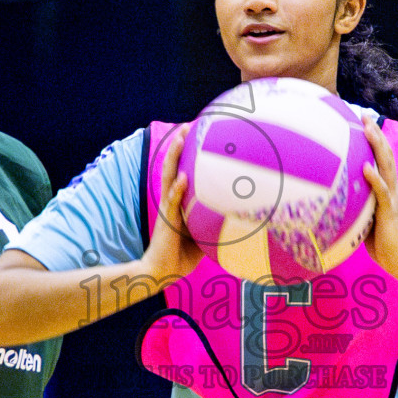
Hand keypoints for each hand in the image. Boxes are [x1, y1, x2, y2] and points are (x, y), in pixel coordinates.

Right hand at [141, 124, 202, 282]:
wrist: (162, 271)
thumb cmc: (181, 256)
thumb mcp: (201, 236)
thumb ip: (211, 223)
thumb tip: (236, 218)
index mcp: (177, 203)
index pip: (179, 173)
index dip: (183, 155)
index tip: (192, 135)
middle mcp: (170, 201)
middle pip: (172, 167)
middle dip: (177, 146)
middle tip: (185, 125)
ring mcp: (167, 209)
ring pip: (169, 176)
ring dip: (173, 157)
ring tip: (179, 138)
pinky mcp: (166, 221)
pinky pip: (172, 202)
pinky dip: (177, 189)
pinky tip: (183, 178)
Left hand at [360, 117, 397, 282]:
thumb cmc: (381, 240)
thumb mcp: (365, 215)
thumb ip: (358, 201)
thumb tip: (339, 193)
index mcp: (386, 188)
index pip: (382, 158)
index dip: (375, 139)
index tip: (363, 121)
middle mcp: (391, 188)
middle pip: (386, 155)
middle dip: (375, 134)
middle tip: (364, 116)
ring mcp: (391, 198)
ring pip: (386, 166)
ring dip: (377, 147)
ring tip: (368, 130)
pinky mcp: (389, 211)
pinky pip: (382, 192)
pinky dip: (374, 178)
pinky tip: (366, 167)